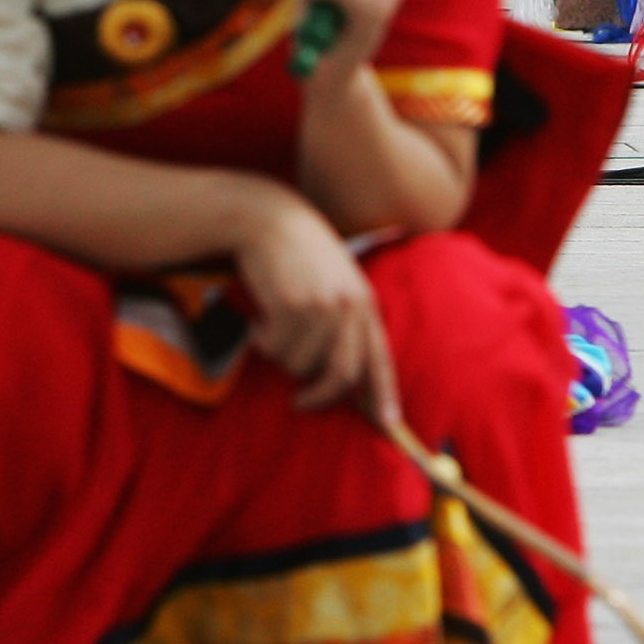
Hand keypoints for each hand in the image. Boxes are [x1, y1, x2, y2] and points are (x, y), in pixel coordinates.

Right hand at [234, 190, 400, 420]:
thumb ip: (342, 320)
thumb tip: (338, 371)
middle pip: (342, 373)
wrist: (267, 219)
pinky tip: (256, 324)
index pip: (379, 359)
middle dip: (319, 397)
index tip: (387, 425)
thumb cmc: (296, 254)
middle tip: (299, 403)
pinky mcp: (291, 304)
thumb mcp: (332, 282)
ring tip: (267, 337)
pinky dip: (262, 344)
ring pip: (302, 364)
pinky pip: (276, 348)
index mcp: (364, 303)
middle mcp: (349, 306)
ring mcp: (321, 305)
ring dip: (281, 358)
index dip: (383, 394)